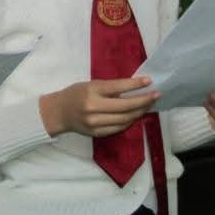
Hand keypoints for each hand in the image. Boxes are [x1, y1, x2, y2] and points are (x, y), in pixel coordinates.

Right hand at [39, 77, 158, 137]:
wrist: (59, 112)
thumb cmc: (75, 94)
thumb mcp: (90, 85)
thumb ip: (109, 88)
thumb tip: (134, 90)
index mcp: (91, 91)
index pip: (118, 87)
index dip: (135, 85)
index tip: (150, 81)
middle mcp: (93, 107)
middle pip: (125, 106)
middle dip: (143, 101)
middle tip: (156, 95)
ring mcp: (95, 122)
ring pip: (125, 119)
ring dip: (139, 112)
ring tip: (148, 105)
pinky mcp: (97, 133)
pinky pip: (119, 128)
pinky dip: (130, 121)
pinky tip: (135, 115)